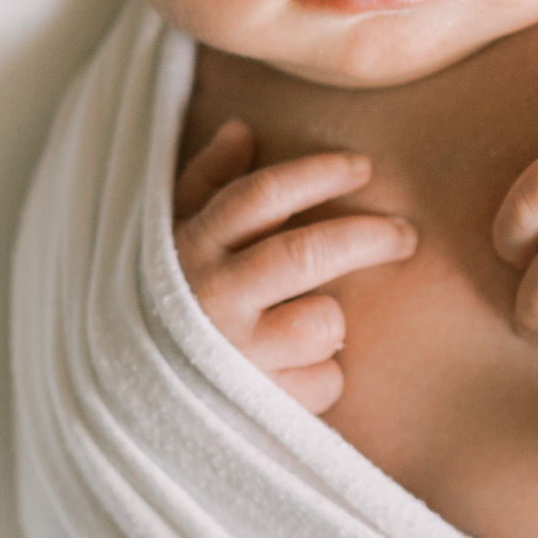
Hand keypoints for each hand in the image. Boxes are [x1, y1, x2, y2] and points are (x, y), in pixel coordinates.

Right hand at [173, 118, 415, 414]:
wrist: (132, 408)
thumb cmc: (169, 307)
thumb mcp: (172, 239)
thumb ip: (206, 183)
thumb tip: (241, 129)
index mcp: (191, 248)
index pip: (259, 196)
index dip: (317, 175)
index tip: (362, 168)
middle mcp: (210, 299)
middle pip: (305, 253)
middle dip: (368, 237)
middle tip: (405, 234)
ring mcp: (235, 356)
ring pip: (322, 323)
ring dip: (330, 322)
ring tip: (313, 327)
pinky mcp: (256, 407)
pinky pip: (324, 382)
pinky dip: (321, 379)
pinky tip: (294, 377)